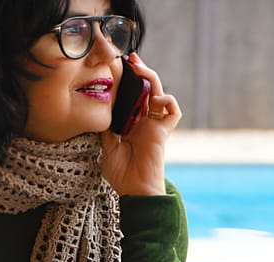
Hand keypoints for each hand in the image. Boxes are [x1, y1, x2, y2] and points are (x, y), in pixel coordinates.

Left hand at [102, 53, 181, 195]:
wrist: (134, 190)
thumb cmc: (122, 174)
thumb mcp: (107, 145)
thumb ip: (107, 126)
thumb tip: (100, 107)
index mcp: (132, 123)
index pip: (133, 96)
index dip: (128, 82)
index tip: (118, 67)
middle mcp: (145, 122)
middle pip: (147, 89)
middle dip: (140, 71)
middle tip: (130, 58)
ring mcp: (155, 126)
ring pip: (160, 94)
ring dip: (151, 79)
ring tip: (139, 69)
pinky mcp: (163, 132)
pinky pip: (173, 111)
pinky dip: (166, 101)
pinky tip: (153, 100)